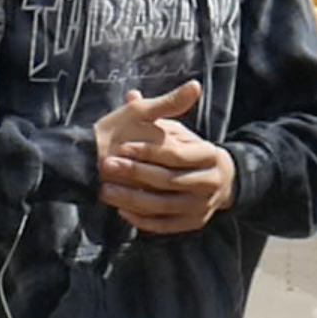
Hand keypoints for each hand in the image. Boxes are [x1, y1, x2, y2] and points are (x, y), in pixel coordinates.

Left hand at [100, 99, 237, 235]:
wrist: (211, 178)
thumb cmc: (184, 148)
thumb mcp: (174, 128)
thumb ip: (156, 111)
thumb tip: (132, 92)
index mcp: (210, 155)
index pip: (176, 154)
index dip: (148, 150)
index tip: (123, 146)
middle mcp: (211, 182)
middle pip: (169, 180)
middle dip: (136, 173)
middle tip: (108, 166)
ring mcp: (203, 205)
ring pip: (165, 205)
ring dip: (132, 199)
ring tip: (106, 190)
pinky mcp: (193, 223)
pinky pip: (166, 225)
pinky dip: (143, 220)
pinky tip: (121, 210)